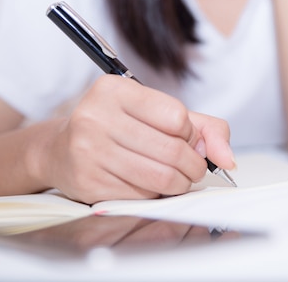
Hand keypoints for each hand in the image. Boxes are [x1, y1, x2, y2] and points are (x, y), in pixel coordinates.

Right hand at [37, 75, 232, 203]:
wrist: (60, 150)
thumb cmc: (117, 127)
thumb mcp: (157, 113)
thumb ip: (204, 128)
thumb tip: (227, 157)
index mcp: (115, 90)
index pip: (177, 116)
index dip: (190, 134)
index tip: (185, 138)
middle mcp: (96, 116)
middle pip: (172, 150)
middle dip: (193, 165)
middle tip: (192, 168)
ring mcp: (89, 151)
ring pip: (160, 178)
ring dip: (179, 183)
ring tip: (176, 178)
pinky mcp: (88, 182)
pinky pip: (141, 197)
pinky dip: (155, 195)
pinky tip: (147, 184)